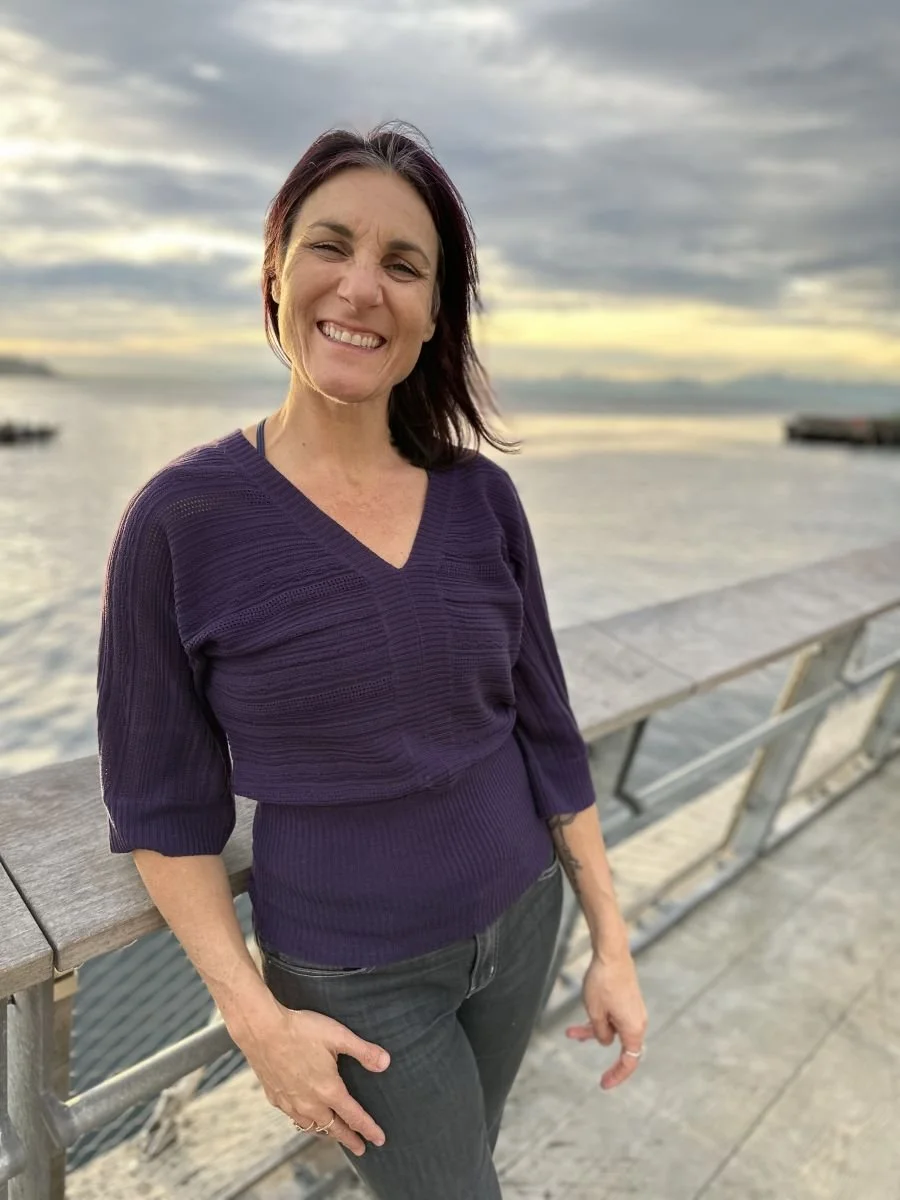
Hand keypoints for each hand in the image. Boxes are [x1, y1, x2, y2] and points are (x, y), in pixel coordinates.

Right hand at [231, 1003, 390, 1155]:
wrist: (261, 1029)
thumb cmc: (301, 1029)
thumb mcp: (338, 1035)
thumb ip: (364, 1051)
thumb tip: (386, 1063)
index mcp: (328, 1090)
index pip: (354, 1117)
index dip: (368, 1129)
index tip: (379, 1140)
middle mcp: (309, 1102)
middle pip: (334, 1128)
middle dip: (349, 1139)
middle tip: (360, 1149)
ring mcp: (290, 1102)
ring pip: (312, 1126)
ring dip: (326, 1132)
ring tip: (334, 1134)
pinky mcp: (275, 1097)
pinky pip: (294, 1118)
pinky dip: (305, 1122)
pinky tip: (305, 1118)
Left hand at [566, 950, 646, 1089]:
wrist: (611, 952)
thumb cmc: (603, 982)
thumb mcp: (595, 1012)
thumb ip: (600, 1033)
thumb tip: (604, 1040)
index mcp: (633, 1029)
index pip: (630, 1061)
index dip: (618, 1075)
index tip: (603, 1084)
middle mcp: (637, 1021)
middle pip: (620, 1046)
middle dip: (600, 1051)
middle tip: (598, 1078)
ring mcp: (633, 1010)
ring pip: (612, 1029)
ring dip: (593, 1031)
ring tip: (570, 1033)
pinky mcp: (627, 1000)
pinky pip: (613, 1017)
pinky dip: (599, 1019)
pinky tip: (583, 1018)